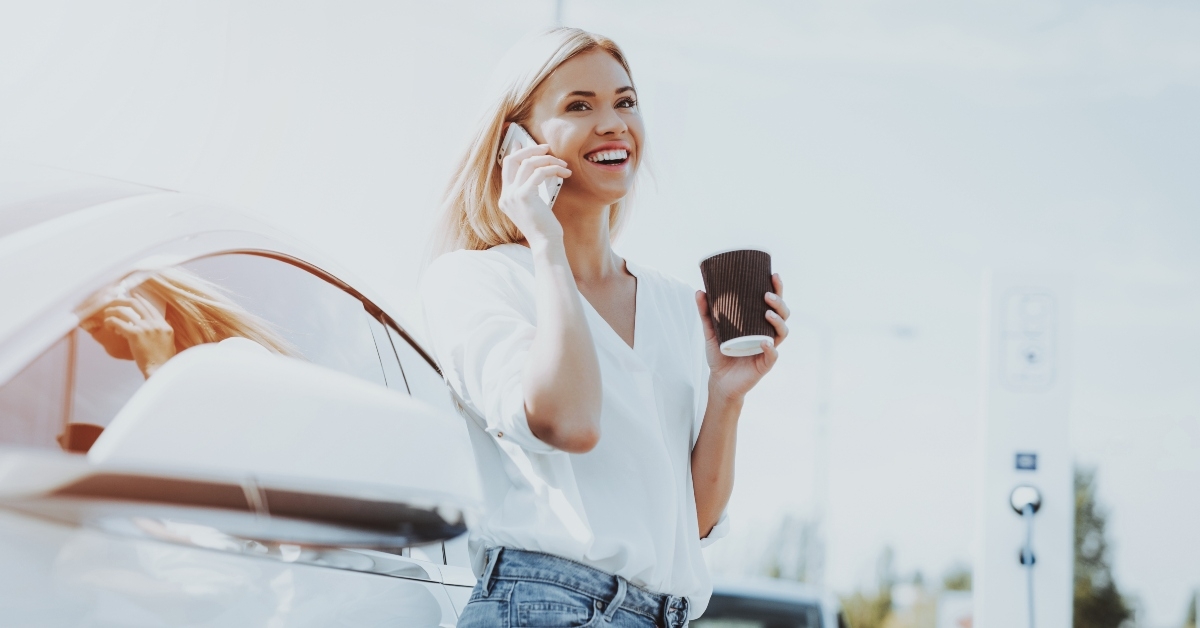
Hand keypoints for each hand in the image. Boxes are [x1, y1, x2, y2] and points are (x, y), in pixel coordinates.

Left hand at [103, 295, 175, 378]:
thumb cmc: (162, 360)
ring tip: (107, 316)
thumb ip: (165, 330)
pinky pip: (118, 322)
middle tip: (113, 302)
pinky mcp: (135, 334)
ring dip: (112, 311)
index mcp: (163, 325)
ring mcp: (145, 328)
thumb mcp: (169, 342)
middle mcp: (155, 324)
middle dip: (122, 301)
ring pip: (124, 311)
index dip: (139, 299)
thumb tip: (166, 321)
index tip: (131, 296)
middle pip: (136, 304)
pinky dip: (110, 322)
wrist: (160, 369)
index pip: (149, 306)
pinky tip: (108, 327)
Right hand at [498, 142, 571, 245]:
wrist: (546, 243)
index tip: (522, 142)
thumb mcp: (534, 206)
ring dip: (548, 160)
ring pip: (528, 163)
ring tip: (563, 164)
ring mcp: (513, 195)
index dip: (515, 152)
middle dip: (530, 149)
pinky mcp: (524, 195)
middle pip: (512, 160)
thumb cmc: (544, 227)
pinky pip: (540, 172)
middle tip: (546, 147)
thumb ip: (531, 189)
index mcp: (506, 198)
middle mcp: (506, 195)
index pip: (506, 167)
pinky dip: (554, 169)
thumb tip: (538, 171)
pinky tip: (565, 172)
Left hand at [695, 273, 790, 401]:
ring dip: (777, 321)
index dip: (777, 289)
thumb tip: (700, 291)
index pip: (773, 303)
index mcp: (758, 323)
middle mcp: (767, 333)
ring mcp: (768, 348)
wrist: (719, 380)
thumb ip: (706, 312)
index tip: (773, 275)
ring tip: (766, 313)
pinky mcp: (764, 364)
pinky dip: (770, 347)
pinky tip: (764, 342)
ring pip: (782, 332)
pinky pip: (772, 355)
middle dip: (779, 303)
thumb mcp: (711, 331)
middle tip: (766, 295)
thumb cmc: (720, 354)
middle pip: (783, 315)